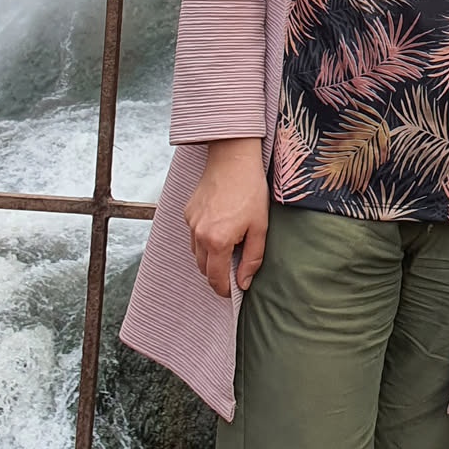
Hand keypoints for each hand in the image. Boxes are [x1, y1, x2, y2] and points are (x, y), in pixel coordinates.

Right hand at [184, 138, 267, 295]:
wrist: (233, 158)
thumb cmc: (250, 190)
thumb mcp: (259, 226)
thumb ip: (252, 259)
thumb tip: (243, 283)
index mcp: (217, 241)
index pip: (215, 279)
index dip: (226, 290)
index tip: (235, 291)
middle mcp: (199, 234)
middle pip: (204, 269)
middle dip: (218, 274)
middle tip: (236, 267)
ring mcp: (191, 223)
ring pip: (197, 254)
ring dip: (211, 257)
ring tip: (230, 244)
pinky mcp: (188, 212)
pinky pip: (194, 235)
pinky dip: (205, 240)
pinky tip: (221, 227)